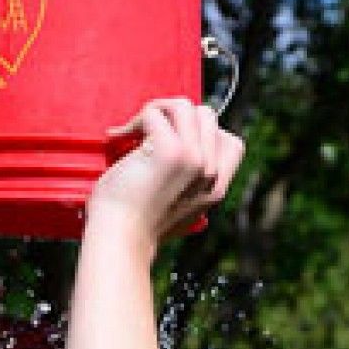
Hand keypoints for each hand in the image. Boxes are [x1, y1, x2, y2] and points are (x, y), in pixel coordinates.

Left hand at [89, 99, 243, 255]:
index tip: (168, 144)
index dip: (200, 133)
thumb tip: (180, 153)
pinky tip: (118, 136)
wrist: (119, 241)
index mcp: (215, 189)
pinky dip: (134, 120)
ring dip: (155, 111)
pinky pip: (155, 113)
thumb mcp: (171, 208)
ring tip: (132, 131)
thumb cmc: (132, 227)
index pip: (230, 142)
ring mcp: (194, 160)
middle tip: (143, 135)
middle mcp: (210, 173)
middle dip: (174, 117)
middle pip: (207, 116)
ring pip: (185, 107)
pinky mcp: (171, 152)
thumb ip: (187, 185)